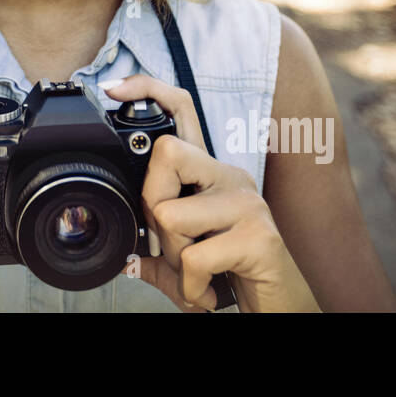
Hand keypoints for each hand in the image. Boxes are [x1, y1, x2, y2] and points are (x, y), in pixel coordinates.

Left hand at [102, 75, 319, 312]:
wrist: (282, 308)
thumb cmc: (231, 275)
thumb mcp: (186, 256)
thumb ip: (157, 247)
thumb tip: (125, 253)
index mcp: (210, 173)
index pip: (182, 110)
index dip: (148, 90)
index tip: (114, 88)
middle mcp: (230, 177)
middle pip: (166, 154)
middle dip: (152, 208)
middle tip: (172, 245)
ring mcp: (248, 204)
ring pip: (171, 215)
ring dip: (173, 259)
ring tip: (196, 274)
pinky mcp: (259, 237)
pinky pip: (194, 258)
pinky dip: (190, 286)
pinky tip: (207, 291)